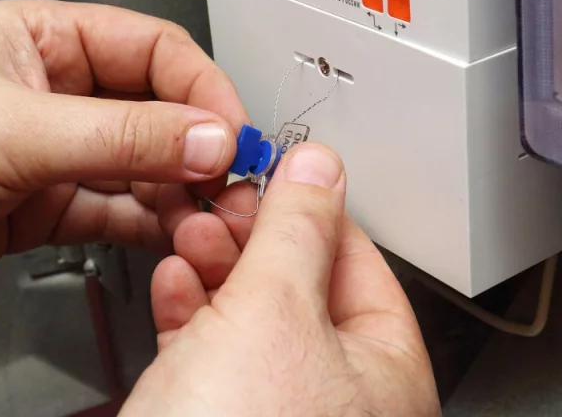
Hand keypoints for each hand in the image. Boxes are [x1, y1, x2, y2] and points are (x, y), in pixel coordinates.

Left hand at [0, 0, 247, 331]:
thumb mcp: (10, 132)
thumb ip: (120, 136)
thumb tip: (206, 135)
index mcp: (40, 38)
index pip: (153, 49)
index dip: (202, 90)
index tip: (233, 132)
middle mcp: (49, 90)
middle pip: (153, 108)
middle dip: (197, 144)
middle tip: (231, 181)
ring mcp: (43, 152)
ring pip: (137, 164)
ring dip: (177, 189)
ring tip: (208, 215)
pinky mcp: (32, 206)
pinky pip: (109, 209)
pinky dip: (143, 223)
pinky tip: (168, 233)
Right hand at [122, 143, 440, 416]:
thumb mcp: (272, 314)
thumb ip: (297, 230)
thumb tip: (319, 167)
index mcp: (386, 377)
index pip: (361, 262)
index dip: (313, 207)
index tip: (274, 171)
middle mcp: (340, 403)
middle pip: (304, 289)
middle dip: (255, 236)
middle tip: (221, 200)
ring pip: (255, 321)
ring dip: (218, 267)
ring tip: (189, 232)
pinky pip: (216, 358)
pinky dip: (192, 313)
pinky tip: (175, 284)